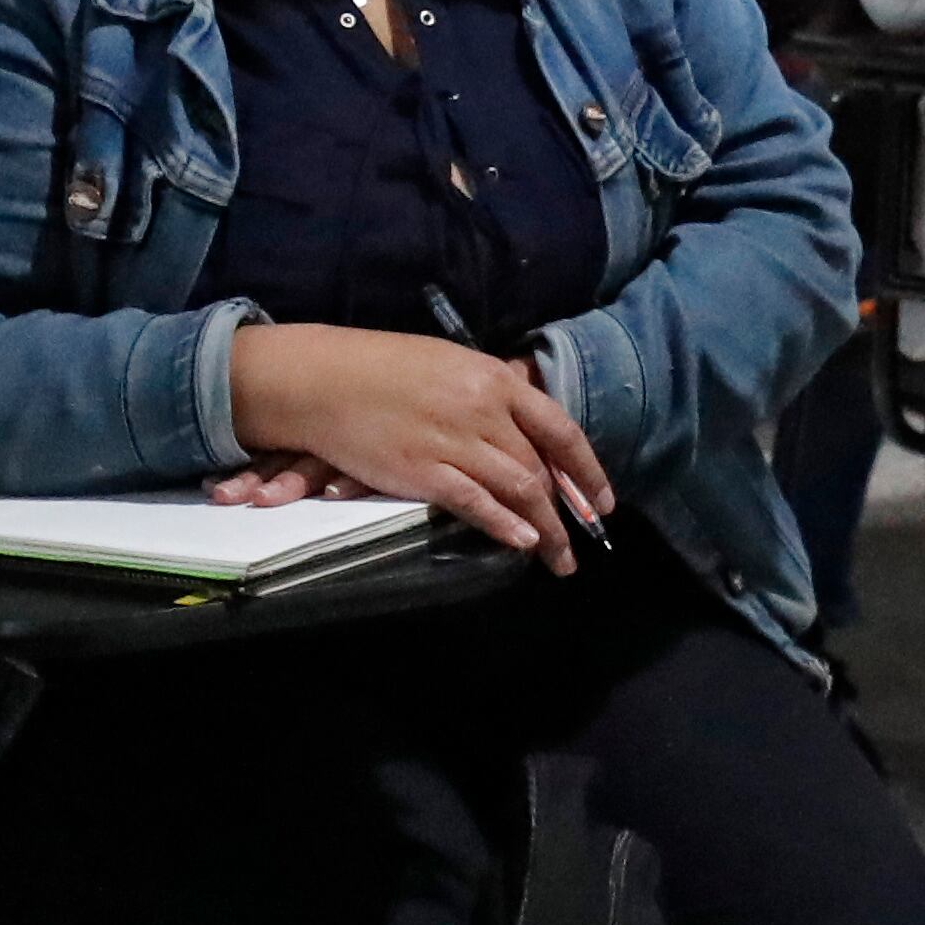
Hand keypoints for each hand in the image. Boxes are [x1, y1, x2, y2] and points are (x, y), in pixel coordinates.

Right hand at [229, 325, 612, 570]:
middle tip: (579, 543)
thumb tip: (521, 421)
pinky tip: (522, 544)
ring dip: (545, 530)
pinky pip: (476, 502)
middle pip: (540, 467)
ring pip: (518, 489)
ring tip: (558, 559)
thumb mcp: (449, 365)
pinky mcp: (423, 470)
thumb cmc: (381, 367)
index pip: (560, 427)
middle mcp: (483, 410)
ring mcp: (454, 440)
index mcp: (494, 379)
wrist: (322, 378)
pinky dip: (505, 526)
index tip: (603, 500)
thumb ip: (489, 393)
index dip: (587, 469)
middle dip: (567, 511)